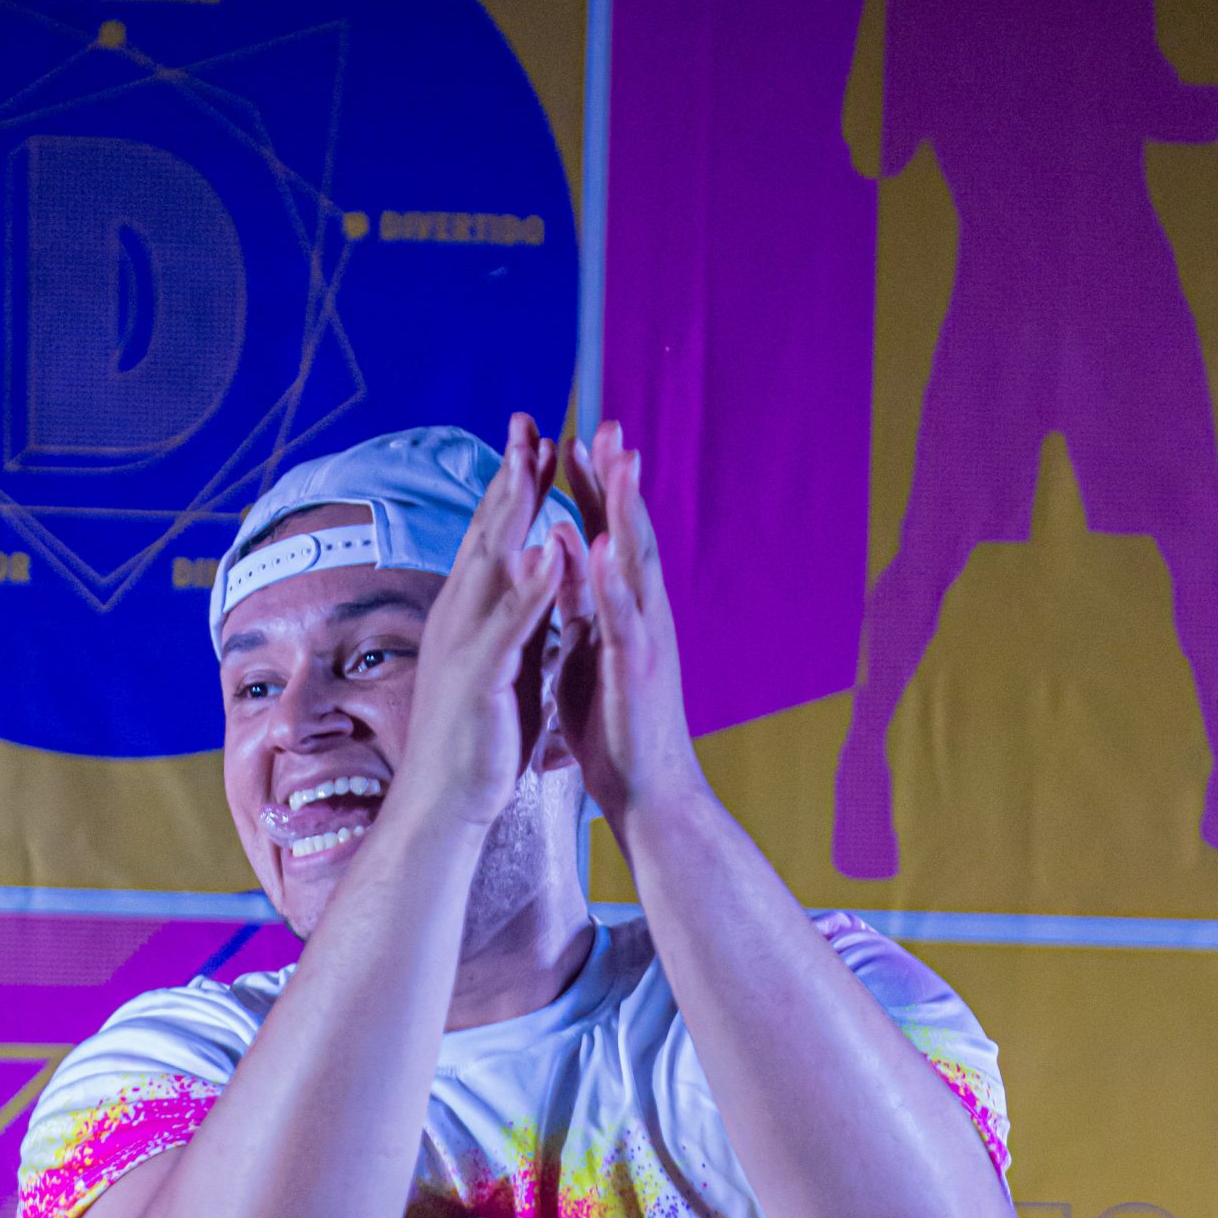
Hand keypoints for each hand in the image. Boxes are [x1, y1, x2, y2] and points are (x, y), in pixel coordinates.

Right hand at [397, 414, 563, 830]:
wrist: (446, 802)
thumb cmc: (476, 739)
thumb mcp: (502, 664)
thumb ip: (517, 619)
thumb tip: (533, 580)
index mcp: (473, 615)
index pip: (495, 538)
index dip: (514, 488)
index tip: (536, 440)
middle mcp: (461, 618)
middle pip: (488, 534)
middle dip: (509, 476)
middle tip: (528, 421)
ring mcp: (466, 645)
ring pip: (491, 564)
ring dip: (514, 511)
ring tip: (536, 461)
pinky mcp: (479, 679)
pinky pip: (509, 624)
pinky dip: (531, 586)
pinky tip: (552, 551)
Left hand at [553, 422, 703, 837]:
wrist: (648, 793)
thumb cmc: (618, 729)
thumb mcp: (588, 656)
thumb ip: (581, 610)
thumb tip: (570, 571)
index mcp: (621, 612)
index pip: (604, 537)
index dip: (591, 490)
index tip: (574, 440)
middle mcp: (640, 615)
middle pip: (627, 534)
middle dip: (617, 480)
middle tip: (607, 424)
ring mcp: (644, 639)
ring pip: (635, 564)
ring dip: (625, 511)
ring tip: (617, 461)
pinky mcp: (637, 671)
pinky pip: (622, 619)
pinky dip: (611, 581)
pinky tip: (600, 548)